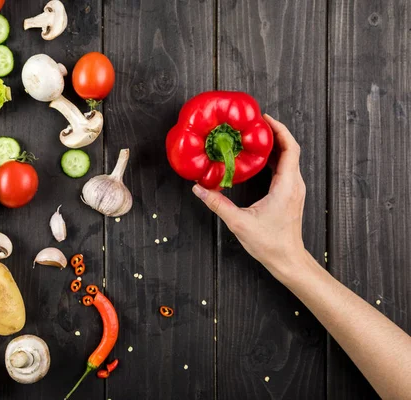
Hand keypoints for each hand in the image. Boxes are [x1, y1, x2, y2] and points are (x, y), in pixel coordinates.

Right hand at [193, 114, 306, 279]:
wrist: (287, 259)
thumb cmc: (269, 243)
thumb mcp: (239, 222)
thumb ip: (218, 204)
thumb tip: (199, 189)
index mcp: (286, 186)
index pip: (290, 148)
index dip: (279, 129)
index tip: (263, 119)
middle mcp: (294, 184)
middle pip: (290, 148)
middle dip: (274, 132)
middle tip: (254, 124)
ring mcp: (294, 189)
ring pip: (289, 158)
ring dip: (274, 145)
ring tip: (254, 137)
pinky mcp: (290, 194)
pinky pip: (285, 168)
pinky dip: (274, 158)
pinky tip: (258, 158)